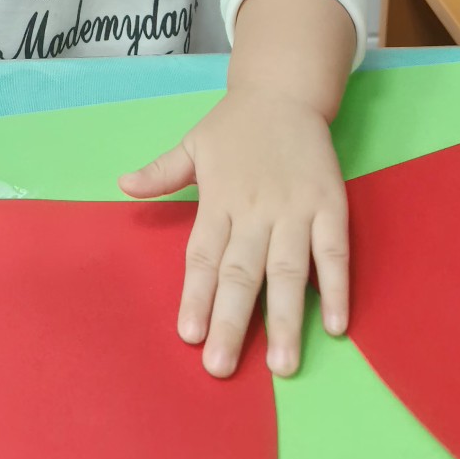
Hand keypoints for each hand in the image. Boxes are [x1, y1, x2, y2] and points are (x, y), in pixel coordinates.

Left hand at [119, 92, 347, 378]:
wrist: (285, 92)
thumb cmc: (235, 125)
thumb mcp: (193, 144)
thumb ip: (162, 172)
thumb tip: (122, 186)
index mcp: (219, 199)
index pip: (203, 256)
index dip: (195, 295)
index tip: (188, 335)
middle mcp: (256, 209)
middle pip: (241, 272)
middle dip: (231, 322)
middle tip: (220, 366)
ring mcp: (295, 209)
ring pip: (288, 271)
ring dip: (285, 319)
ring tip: (281, 365)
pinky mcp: (331, 205)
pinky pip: (334, 253)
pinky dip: (336, 289)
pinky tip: (335, 328)